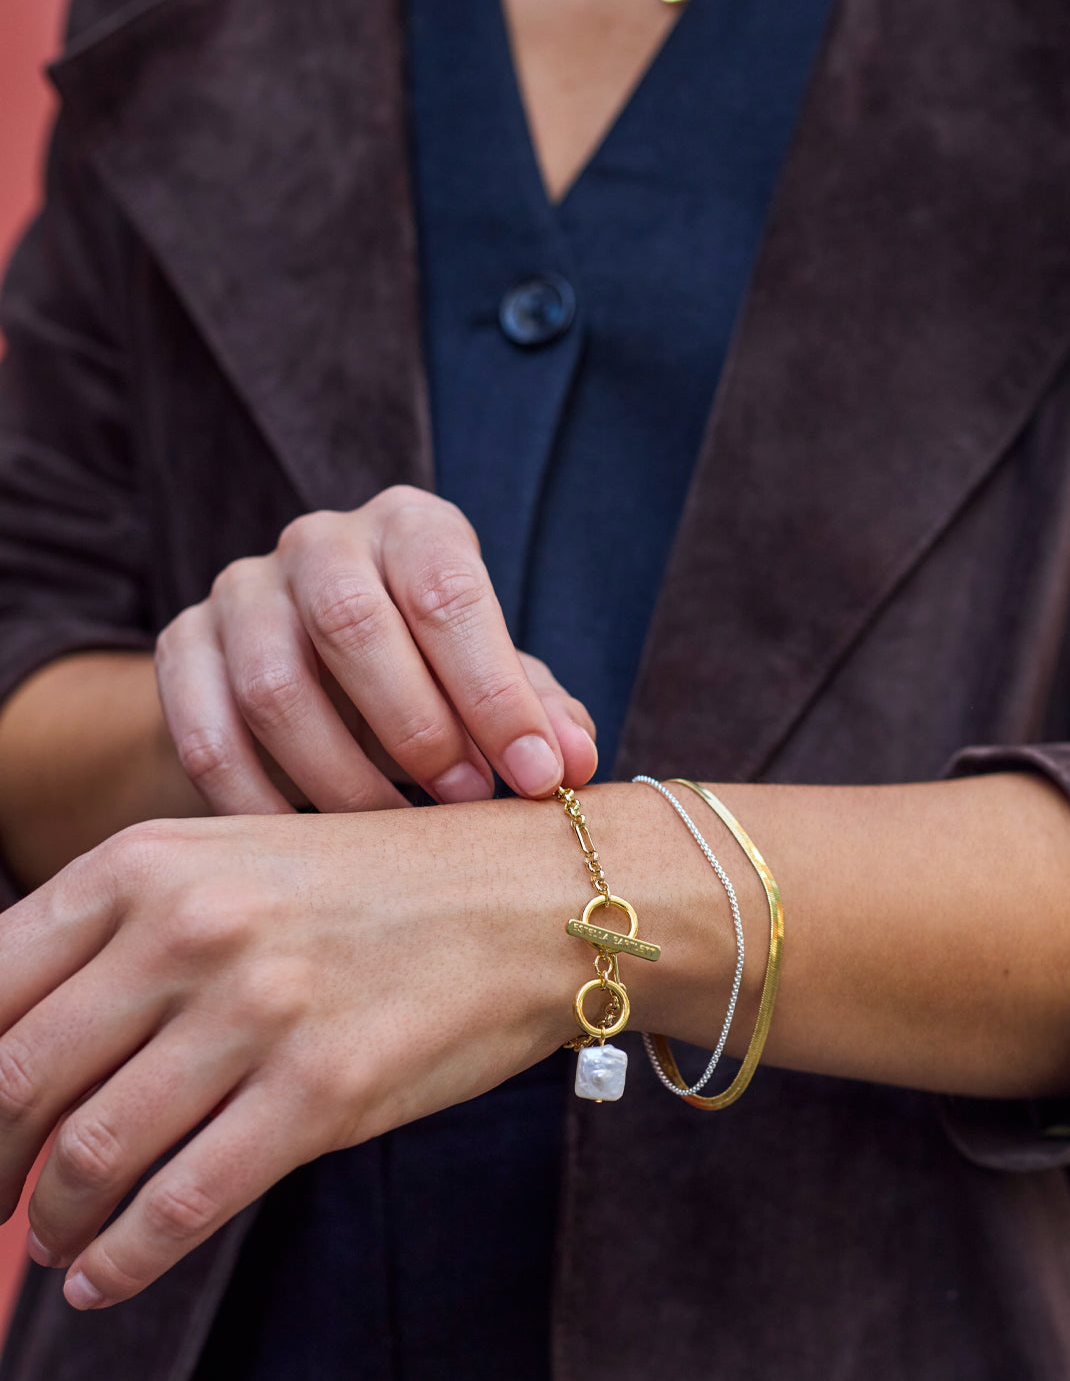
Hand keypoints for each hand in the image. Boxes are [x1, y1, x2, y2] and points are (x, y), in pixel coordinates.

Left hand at [2, 801, 598, 1308]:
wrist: (529, 899)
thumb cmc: (375, 885)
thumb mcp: (231, 864)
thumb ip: (121, 932)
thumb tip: (17, 1042)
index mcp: (146, 863)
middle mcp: (189, 928)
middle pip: (18, 1077)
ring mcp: (257, 1010)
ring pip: (91, 1150)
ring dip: (49, 1221)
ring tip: (50, 1243)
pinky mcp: (323, 1092)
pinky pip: (182, 1201)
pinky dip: (123, 1260)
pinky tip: (102, 1283)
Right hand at [155, 486, 597, 813]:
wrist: (317, 670)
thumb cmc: (432, 674)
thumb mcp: (490, 680)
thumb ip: (538, 713)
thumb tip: (575, 762)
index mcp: (411, 528)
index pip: (448, 590)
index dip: (495, 691)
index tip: (539, 775)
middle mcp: (320, 542)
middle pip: (350, 622)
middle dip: (417, 727)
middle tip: (466, 802)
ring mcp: (240, 592)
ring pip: (274, 686)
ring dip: (343, 778)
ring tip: (397, 835)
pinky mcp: (182, 649)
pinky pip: (208, 736)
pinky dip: (261, 807)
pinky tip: (314, 853)